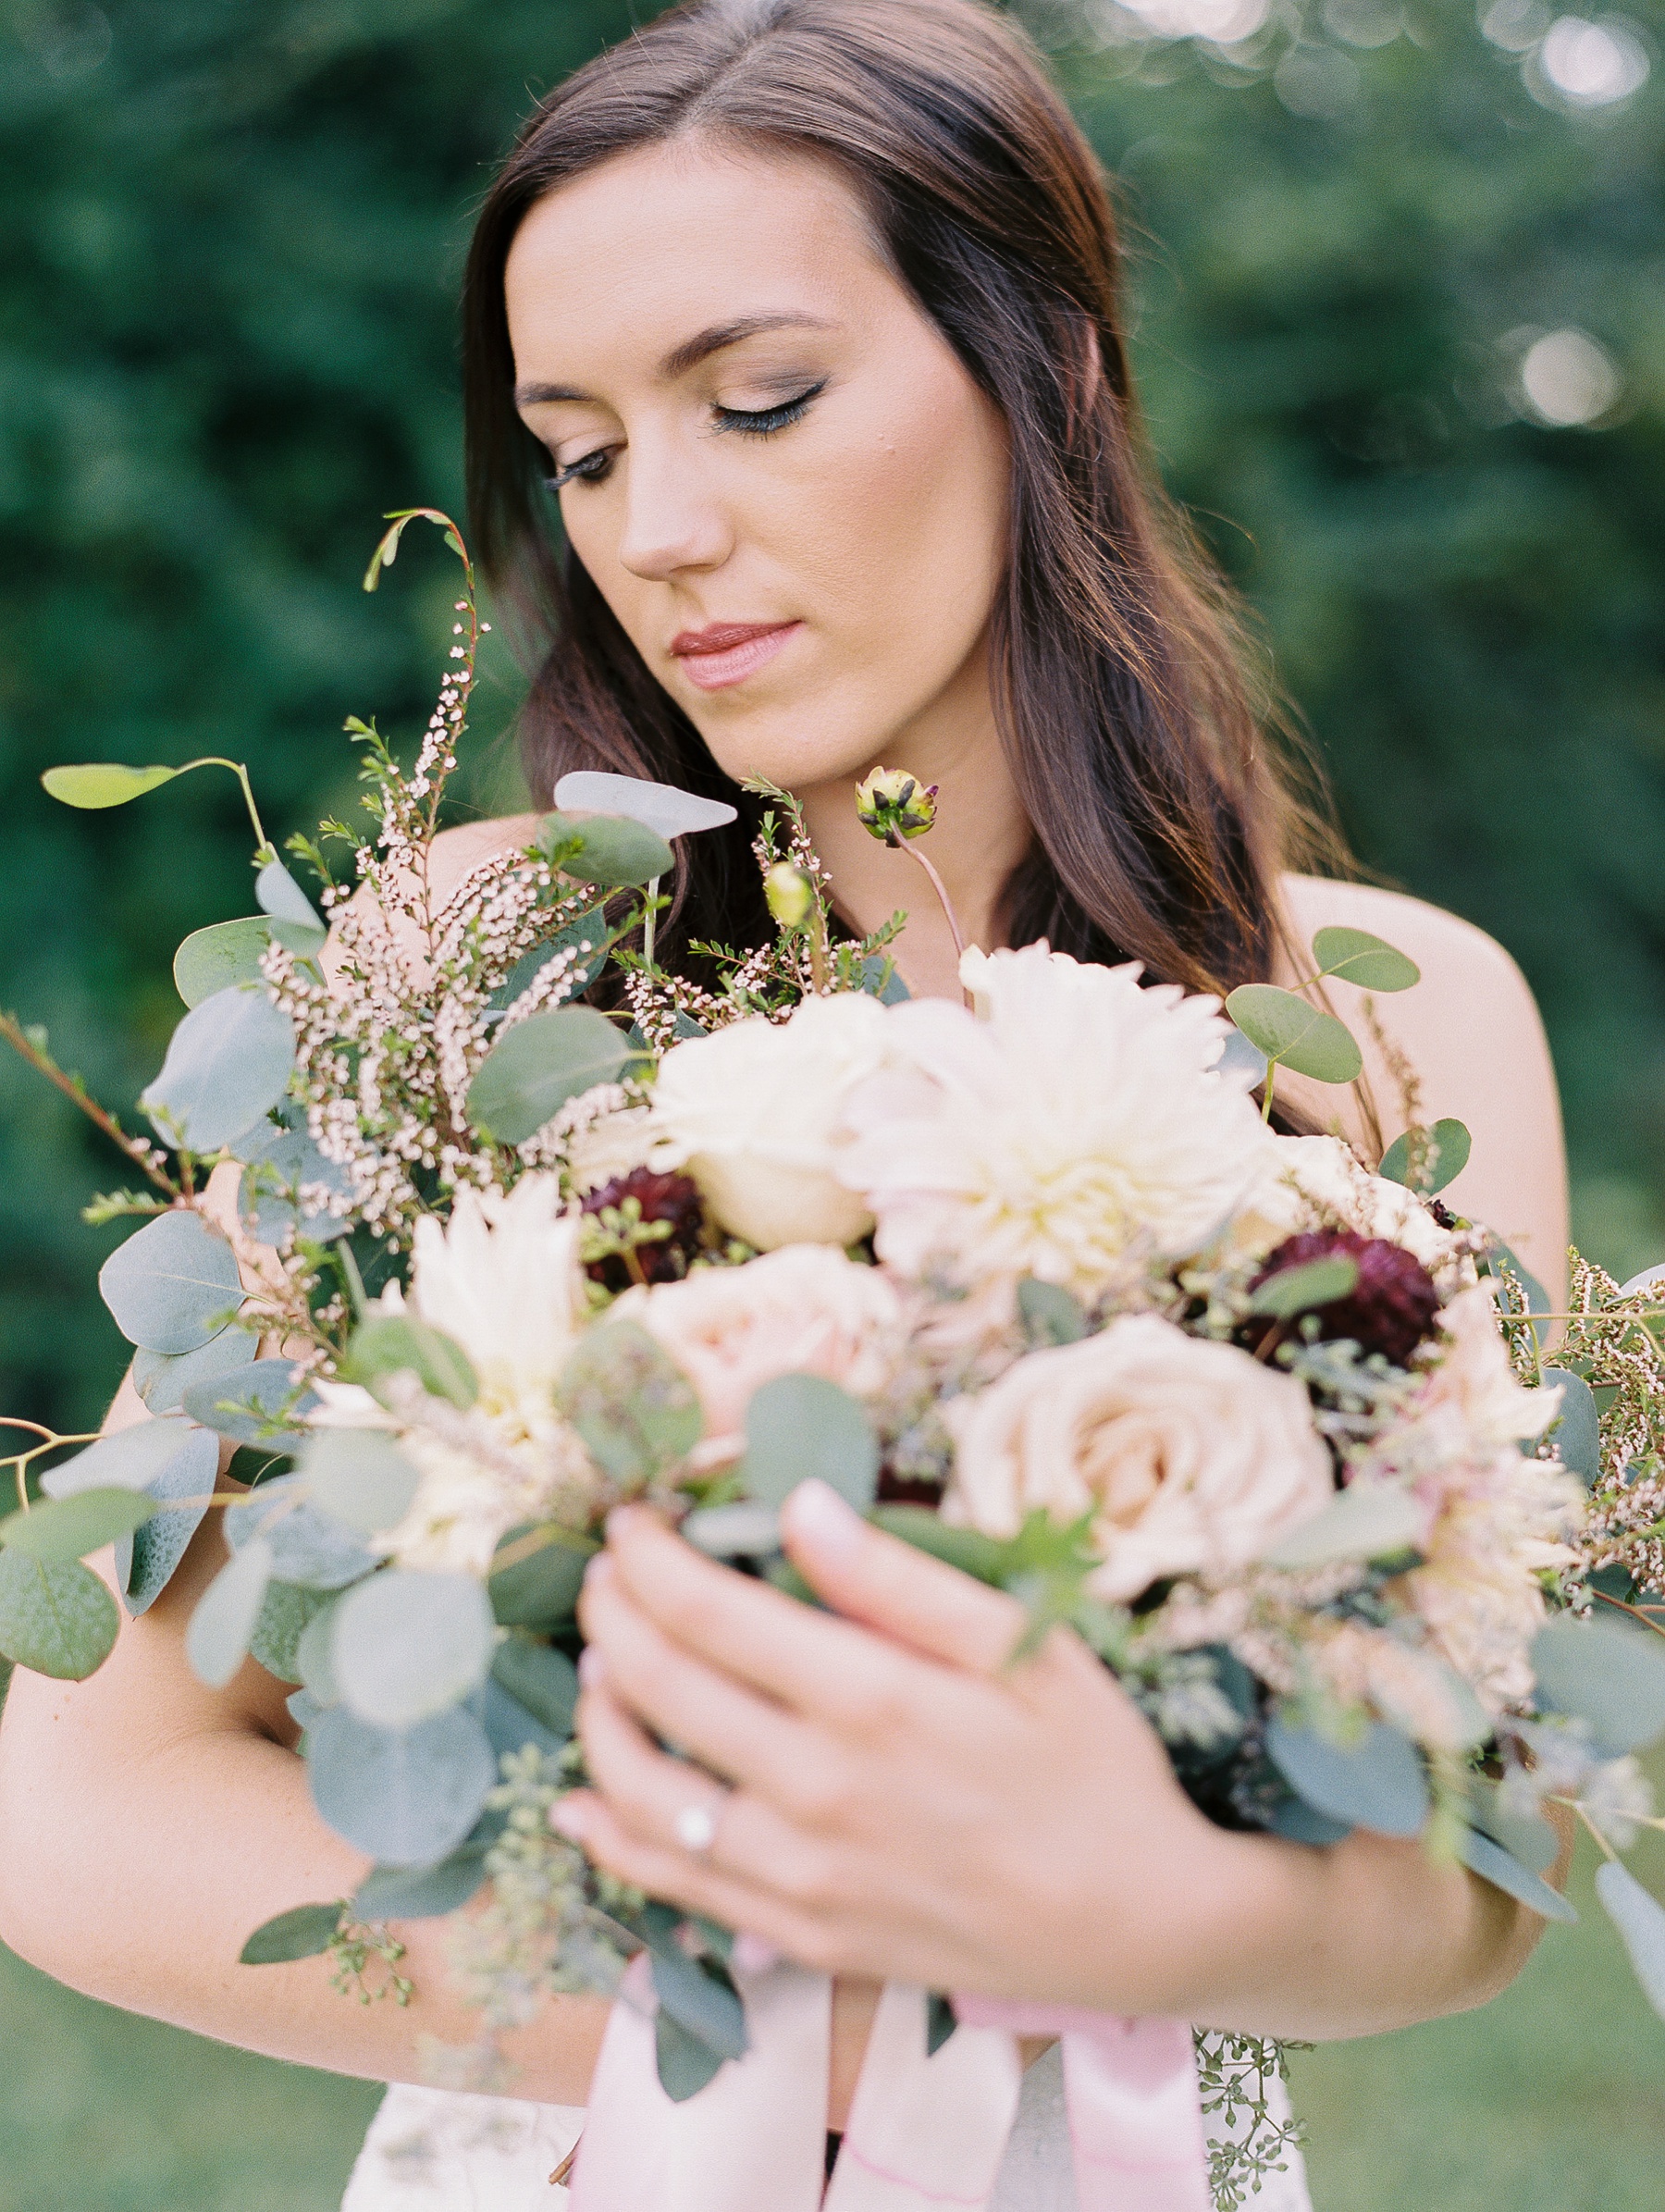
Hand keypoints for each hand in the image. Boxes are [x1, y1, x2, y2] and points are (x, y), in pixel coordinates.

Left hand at [557, 1479, 1264, 2010]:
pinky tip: (584, 1805)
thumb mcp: (1020, 1645)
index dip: (649, 1558)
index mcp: (871, 1700)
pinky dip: (613, 1840)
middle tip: (605, 1574)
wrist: (1139, 1922)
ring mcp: (802, 1879)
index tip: (631, 1522)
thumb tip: (796, 1507)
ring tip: (598, 1665)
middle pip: (660, 1687)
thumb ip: (897, 1580)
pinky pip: (677, 1890)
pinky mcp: (805, 1940)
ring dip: (598, 1718)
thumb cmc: (1090, 1764)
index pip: (707, 1612)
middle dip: (611, 1614)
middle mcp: (818, 1793)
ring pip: (643, 1795)